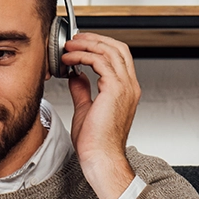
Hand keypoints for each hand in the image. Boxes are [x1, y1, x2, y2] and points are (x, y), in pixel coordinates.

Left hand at [62, 32, 142, 198]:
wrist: (101, 159)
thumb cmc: (96, 143)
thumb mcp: (86, 109)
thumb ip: (83, 91)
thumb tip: (76, 76)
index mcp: (126, 91)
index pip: (118, 57)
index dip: (100, 46)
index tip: (80, 45)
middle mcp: (129, 86)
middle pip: (118, 48)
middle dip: (95, 39)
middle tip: (74, 39)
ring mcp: (125, 87)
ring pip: (109, 50)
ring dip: (86, 45)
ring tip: (68, 47)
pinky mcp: (115, 90)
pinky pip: (100, 61)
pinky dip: (83, 56)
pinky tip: (69, 59)